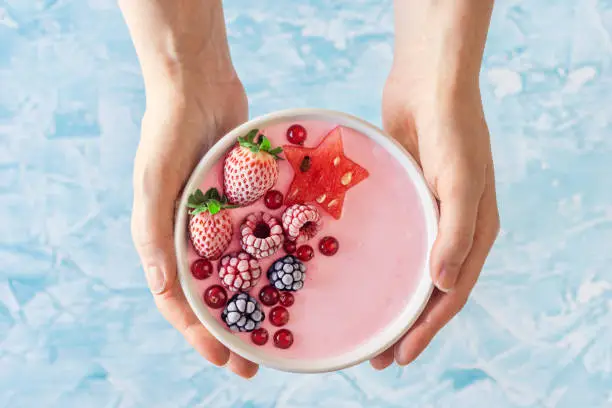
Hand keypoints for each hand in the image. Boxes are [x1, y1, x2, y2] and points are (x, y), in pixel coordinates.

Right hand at [130, 76, 259, 377]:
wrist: (199, 83)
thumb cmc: (169, 131)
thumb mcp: (154, 181)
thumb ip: (155, 234)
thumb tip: (165, 289)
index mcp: (166, 239)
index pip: (180, 300)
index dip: (200, 333)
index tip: (227, 359)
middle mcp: (194, 236)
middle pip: (214, 294)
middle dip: (233, 329)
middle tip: (257, 361)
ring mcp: (222, 220)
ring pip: (242, 270)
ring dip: (257, 300)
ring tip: (280, 329)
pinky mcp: (247, 200)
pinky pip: (262, 235)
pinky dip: (274, 257)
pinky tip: (298, 275)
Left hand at [370, 70, 499, 368]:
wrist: (429, 82)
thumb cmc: (452, 130)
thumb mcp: (459, 180)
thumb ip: (455, 232)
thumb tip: (444, 287)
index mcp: (474, 232)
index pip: (451, 293)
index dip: (428, 328)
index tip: (401, 356)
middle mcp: (451, 229)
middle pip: (428, 289)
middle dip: (406, 325)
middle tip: (376, 356)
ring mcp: (426, 213)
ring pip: (407, 269)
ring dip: (390, 299)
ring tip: (365, 326)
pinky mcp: (403, 197)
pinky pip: (391, 239)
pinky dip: (379, 263)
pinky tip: (356, 274)